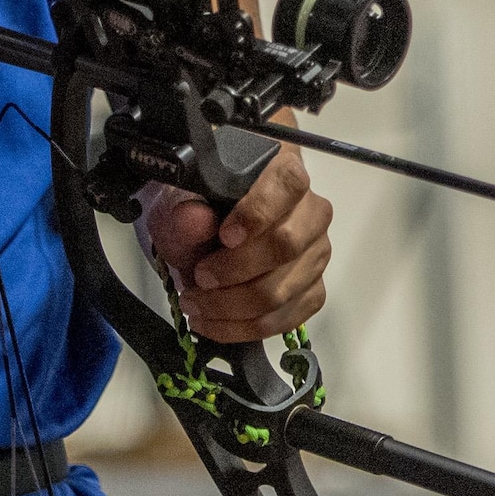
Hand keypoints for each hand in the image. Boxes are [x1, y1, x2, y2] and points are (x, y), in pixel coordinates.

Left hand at [141, 147, 332, 344]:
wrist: (201, 235)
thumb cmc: (197, 209)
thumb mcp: (179, 201)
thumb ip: (187, 210)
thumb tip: (196, 221)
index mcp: (282, 168)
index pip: (288, 183)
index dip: (258, 211)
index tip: (224, 236)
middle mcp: (312, 210)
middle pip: (288, 244)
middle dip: (236, 269)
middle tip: (199, 277)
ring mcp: (317, 252)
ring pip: (285, 289)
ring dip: (233, 306)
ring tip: (195, 305)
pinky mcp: (312, 289)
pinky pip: (288, 318)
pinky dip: (245, 327)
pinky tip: (213, 324)